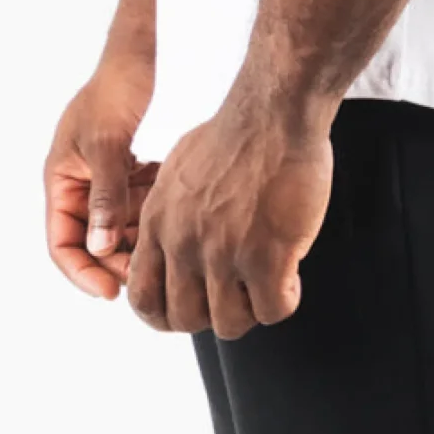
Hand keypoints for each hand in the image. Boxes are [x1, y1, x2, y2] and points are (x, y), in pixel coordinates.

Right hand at [44, 56, 160, 301]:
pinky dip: (150, 210)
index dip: (82, 273)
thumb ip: (105, 195)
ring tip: (164, 246)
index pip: (62, 244)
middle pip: (93, 240)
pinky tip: (171, 210)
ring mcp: (104, 175)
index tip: (111, 293)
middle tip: (148, 274)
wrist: (138, 51)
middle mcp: (78, 182)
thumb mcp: (106, 143)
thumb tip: (101, 248)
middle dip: (116, 259)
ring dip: (137, 237)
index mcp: (59, 180)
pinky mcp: (127, 167)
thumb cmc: (114, 89)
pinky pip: (136, 202)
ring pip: (118, 224)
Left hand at [125, 93, 333, 338]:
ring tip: (267, 281)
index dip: (166, 315)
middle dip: (213, 314)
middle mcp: (184, 243)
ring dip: (250, 309)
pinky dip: (285, 300)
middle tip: (237, 294)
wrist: (274, 110)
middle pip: (185, 319)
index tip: (191, 308)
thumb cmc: (235, 132)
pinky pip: (273, 310)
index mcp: (158, 223)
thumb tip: (173, 246)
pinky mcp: (267, 256)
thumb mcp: (179, 172)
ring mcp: (224, 253)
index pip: (143, 298)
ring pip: (229, 323)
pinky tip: (291, 275)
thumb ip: (170, 216)